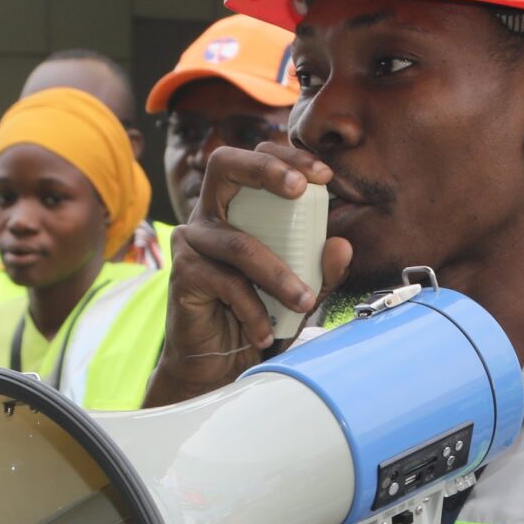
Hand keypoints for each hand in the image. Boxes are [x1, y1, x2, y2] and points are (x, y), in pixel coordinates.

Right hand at [149, 141, 351, 402]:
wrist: (217, 366)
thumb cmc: (257, 318)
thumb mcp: (299, 294)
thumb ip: (321, 272)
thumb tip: (342, 246)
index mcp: (238, 207)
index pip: (258, 159)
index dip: (289, 157)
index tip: (326, 176)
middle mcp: (210, 215)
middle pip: (224, 164)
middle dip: (266, 169)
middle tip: (301, 189)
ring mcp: (192, 241)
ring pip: (240, 244)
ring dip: (278, 275)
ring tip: (303, 301)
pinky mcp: (182, 273)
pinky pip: (226, 284)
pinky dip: (253, 311)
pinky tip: (265, 333)